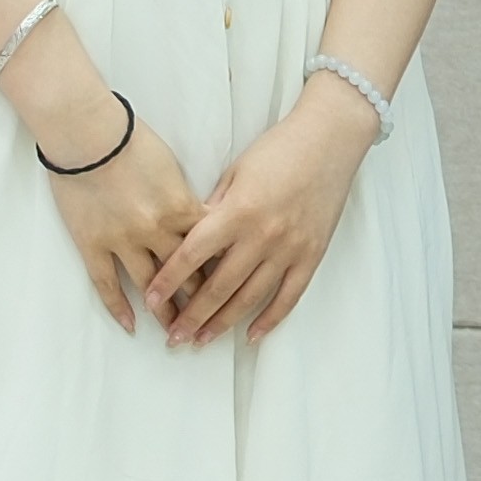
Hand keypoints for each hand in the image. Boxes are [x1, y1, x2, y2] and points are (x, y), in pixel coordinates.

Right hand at [38, 109, 204, 330]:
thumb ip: (186, 198)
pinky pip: (107, 283)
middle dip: (200, 302)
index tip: (233, 290)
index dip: (222, 271)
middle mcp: (155, 230)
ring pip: (150, 286)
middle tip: (211, 325)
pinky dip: (118, 307)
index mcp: (180, 208)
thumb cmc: (131, 140)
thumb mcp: (171, 166)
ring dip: (164, 313)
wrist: (86, 133)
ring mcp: (122, 240)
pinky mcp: (93, 244)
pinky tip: (130, 325)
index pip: (210, 249)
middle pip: (185, 274)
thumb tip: (201, 221)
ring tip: (176, 334)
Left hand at [141, 86, 375, 345]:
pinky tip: (251, 335)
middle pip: (219, 286)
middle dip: (192, 315)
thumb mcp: (236, 171)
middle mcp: (262, 235)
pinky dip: (270, 319)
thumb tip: (191, 240)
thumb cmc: (279, 148)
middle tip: (172, 337)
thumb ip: (213, 208)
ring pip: (250, 298)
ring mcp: (290, 248)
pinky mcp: (312, 255)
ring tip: (201, 341)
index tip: (150, 299)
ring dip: (223, 323)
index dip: (169, 280)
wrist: (331, 139)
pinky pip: (289, 296)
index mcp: (238, 210)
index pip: (193, 254)